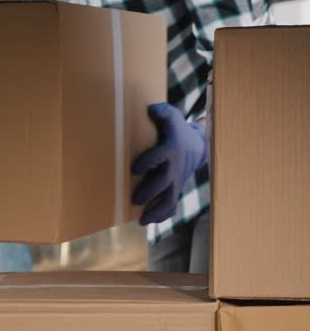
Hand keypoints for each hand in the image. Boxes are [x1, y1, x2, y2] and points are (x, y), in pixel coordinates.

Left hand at [132, 102, 206, 224]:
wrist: (196, 146)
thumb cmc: (177, 130)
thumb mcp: (172, 116)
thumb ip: (163, 112)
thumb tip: (151, 109)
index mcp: (171, 150)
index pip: (160, 157)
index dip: (148, 162)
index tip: (135, 169)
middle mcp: (174, 168)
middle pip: (164, 182)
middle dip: (150, 192)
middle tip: (134, 199)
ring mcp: (176, 181)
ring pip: (169, 200)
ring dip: (156, 212)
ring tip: (142, 221)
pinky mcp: (175, 189)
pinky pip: (171, 206)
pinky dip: (162, 216)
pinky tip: (148, 222)